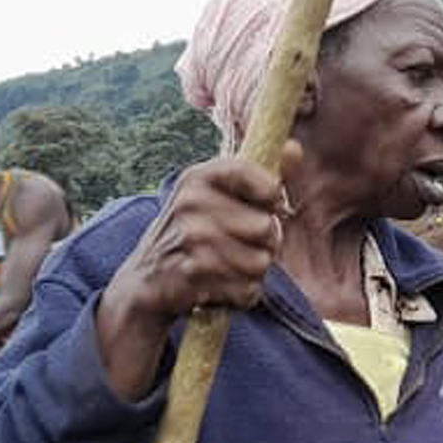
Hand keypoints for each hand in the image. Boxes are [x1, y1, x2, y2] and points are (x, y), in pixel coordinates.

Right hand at [100, 144, 292, 331]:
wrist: (147, 278)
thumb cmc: (195, 233)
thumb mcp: (218, 196)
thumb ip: (262, 174)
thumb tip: (296, 147)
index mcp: (199, 177)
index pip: (266, 182)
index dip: (272, 199)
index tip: (263, 205)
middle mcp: (191, 203)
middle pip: (266, 228)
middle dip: (262, 244)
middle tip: (236, 244)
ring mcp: (190, 238)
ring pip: (260, 263)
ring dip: (252, 273)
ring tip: (226, 266)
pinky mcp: (193, 274)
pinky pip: (247, 290)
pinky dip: (241, 294)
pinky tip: (219, 286)